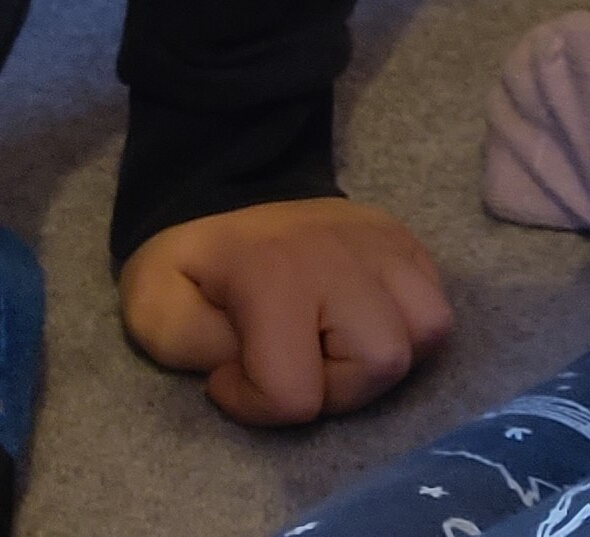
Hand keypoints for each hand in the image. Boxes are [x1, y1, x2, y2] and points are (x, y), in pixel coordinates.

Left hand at [118, 197, 451, 427]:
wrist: (230, 187)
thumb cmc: (194, 261)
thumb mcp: (152, 305)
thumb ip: (188, 350)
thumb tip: (244, 374)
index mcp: (275, 275)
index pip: (295, 394)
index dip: (255, 403)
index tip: (230, 372)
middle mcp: (343, 256)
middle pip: (383, 363)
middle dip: (334, 387)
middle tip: (292, 362)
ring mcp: (384, 243)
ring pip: (429, 329)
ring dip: (381, 353)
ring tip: (335, 343)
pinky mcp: (406, 239)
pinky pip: (437, 299)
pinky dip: (405, 324)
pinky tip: (358, 319)